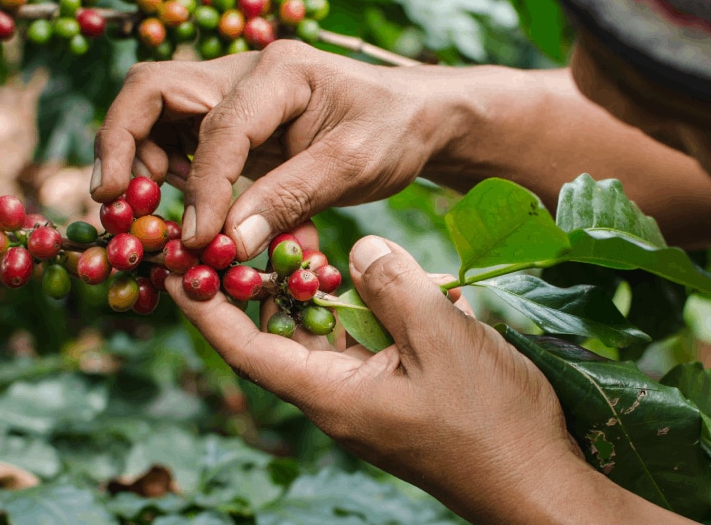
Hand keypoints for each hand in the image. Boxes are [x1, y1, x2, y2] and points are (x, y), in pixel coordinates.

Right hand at [91, 40, 465, 259]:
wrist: (416, 117)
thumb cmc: (394, 131)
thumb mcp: (354, 166)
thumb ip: (290, 199)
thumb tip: (227, 243)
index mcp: (278, 71)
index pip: (218, 127)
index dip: (203, 187)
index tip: (198, 241)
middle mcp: (242, 73)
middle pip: (152, 91)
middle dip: (122, 144)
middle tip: (112, 203)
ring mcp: (231, 95)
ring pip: (154, 115)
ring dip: (139, 163)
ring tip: (142, 215)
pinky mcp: (230, 123)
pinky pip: (178, 143)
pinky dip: (166, 176)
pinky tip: (179, 213)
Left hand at [167, 232, 660, 523]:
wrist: (536, 480)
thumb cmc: (490, 420)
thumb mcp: (442, 339)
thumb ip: (393, 287)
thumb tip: (357, 250)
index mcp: (330, 393)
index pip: (245, 346)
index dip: (205, 306)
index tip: (174, 264)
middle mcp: (335, 398)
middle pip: (273, 336)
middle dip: (251, 286)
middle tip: (230, 231)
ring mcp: (364, 398)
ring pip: (317, 336)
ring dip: (302, 292)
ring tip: (285, 239)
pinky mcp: (393, 394)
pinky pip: (354, 344)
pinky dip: (348, 308)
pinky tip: (355, 275)